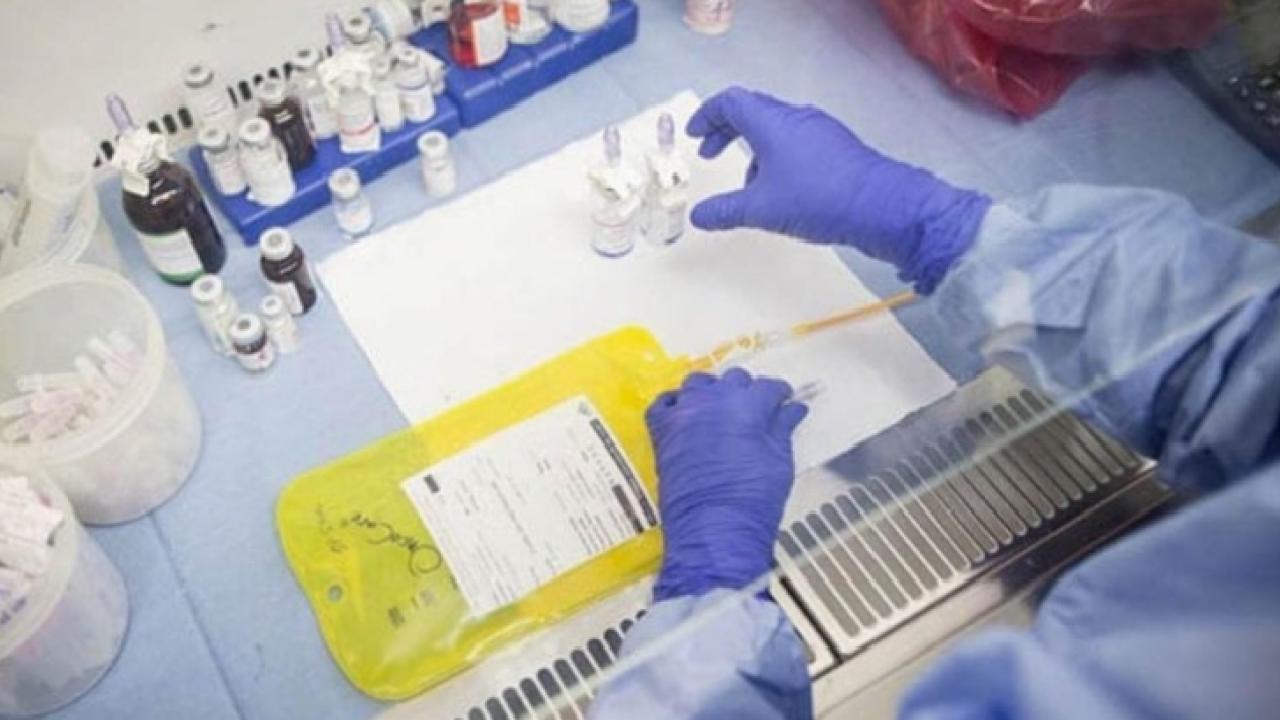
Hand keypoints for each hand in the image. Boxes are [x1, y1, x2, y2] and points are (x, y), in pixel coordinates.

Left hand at [647, 368, 808, 600]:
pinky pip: (663, 404)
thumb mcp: (780, 461)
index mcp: (747, 406)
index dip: (778, 393)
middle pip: (733, 379)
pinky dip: (675, 404)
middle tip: (755, 410)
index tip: (783, 401)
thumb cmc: (754, 499)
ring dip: (712, 390)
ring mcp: (683, 414)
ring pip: (697, 384)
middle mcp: (713, 401)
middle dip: (747, 390)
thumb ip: (783, 428)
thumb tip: (793, 408)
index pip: (767, 387)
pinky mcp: (661, 432)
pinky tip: (686, 413)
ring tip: (720, 408)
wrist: (713, 531)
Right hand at [686, 87, 991, 292]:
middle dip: (728, 131)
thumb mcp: (762, 209)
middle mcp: (797, 118)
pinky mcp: (838, 148)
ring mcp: (821, 131)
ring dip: (755, 150)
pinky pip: (799, 143)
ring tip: (750, 187)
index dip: (708, 116)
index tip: (695, 136)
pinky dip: (780, 157)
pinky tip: (784, 191)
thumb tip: (698, 217)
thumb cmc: (818, 199)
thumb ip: (725, 211)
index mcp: (773, 122)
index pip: (731, 102)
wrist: (883, 207)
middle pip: (754, 111)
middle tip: (711, 153)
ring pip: (778, 129)